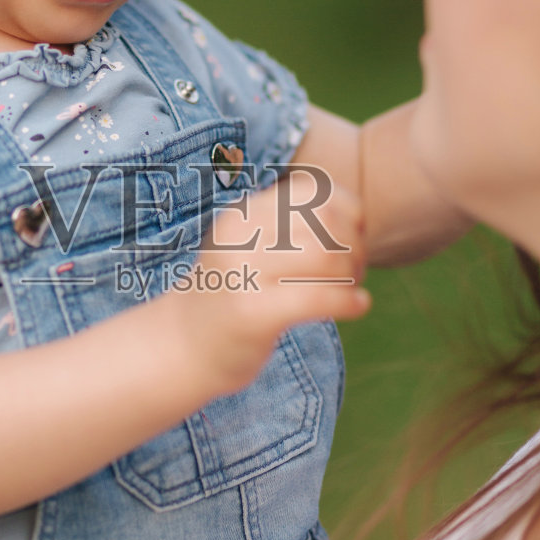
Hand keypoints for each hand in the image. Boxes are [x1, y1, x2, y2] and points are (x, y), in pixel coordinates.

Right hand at [161, 174, 368, 397]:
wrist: (182, 346)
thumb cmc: (230, 296)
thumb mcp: (249, 246)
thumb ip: (290, 225)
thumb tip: (358, 215)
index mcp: (243, 215)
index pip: (314, 192)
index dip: (348, 212)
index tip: (352, 238)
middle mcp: (240, 237)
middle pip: (326, 222)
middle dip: (355, 247)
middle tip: (355, 272)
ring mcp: (243, 274)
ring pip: (327, 257)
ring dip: (353, 275)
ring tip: (352, 291)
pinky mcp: (252, 313)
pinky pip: (318, 297)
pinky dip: (350, 301)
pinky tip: (357, 307)